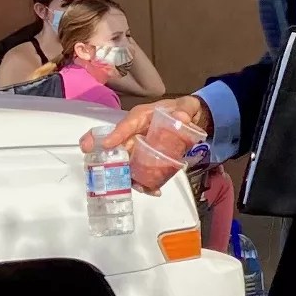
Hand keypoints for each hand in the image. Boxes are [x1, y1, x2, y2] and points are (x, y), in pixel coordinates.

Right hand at [82, 95, 208, 193]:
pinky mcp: (147, 160)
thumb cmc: (182, 109)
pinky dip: (146, 183)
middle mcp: (135, 134)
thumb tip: (182, 117)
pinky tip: (154, 190)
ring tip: (141, 187)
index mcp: (141, 117)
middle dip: (110, 161)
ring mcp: (139, 148)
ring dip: (130, 177)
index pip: (125, 125)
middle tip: (108, 172)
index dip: (116, 134)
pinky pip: (142, 172)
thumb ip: (186, 109)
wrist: (189, 119)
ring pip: (128, 164)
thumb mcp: (186, 105)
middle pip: (117, 148)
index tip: (106, 144)